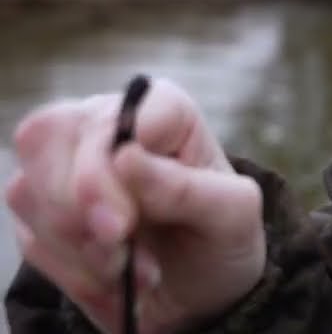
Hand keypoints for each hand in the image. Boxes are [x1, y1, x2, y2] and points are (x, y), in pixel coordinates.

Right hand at [6, 78, 265, 332]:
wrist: (198, 291)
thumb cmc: (220, 238)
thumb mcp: (232, 215)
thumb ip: (187, 187)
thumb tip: (127, 156)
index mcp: (161, 109)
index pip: (110, 115)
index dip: (104, 167)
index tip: (124, 223)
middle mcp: (105, 125)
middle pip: (49, 139)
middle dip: (81, 212)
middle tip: (123, 252)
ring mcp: (66, 166)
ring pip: (29, 191)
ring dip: (80, 247)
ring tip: (133, 268)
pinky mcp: (43, 212)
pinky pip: (30, 236)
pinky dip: (71, 271)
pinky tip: (112, 280)